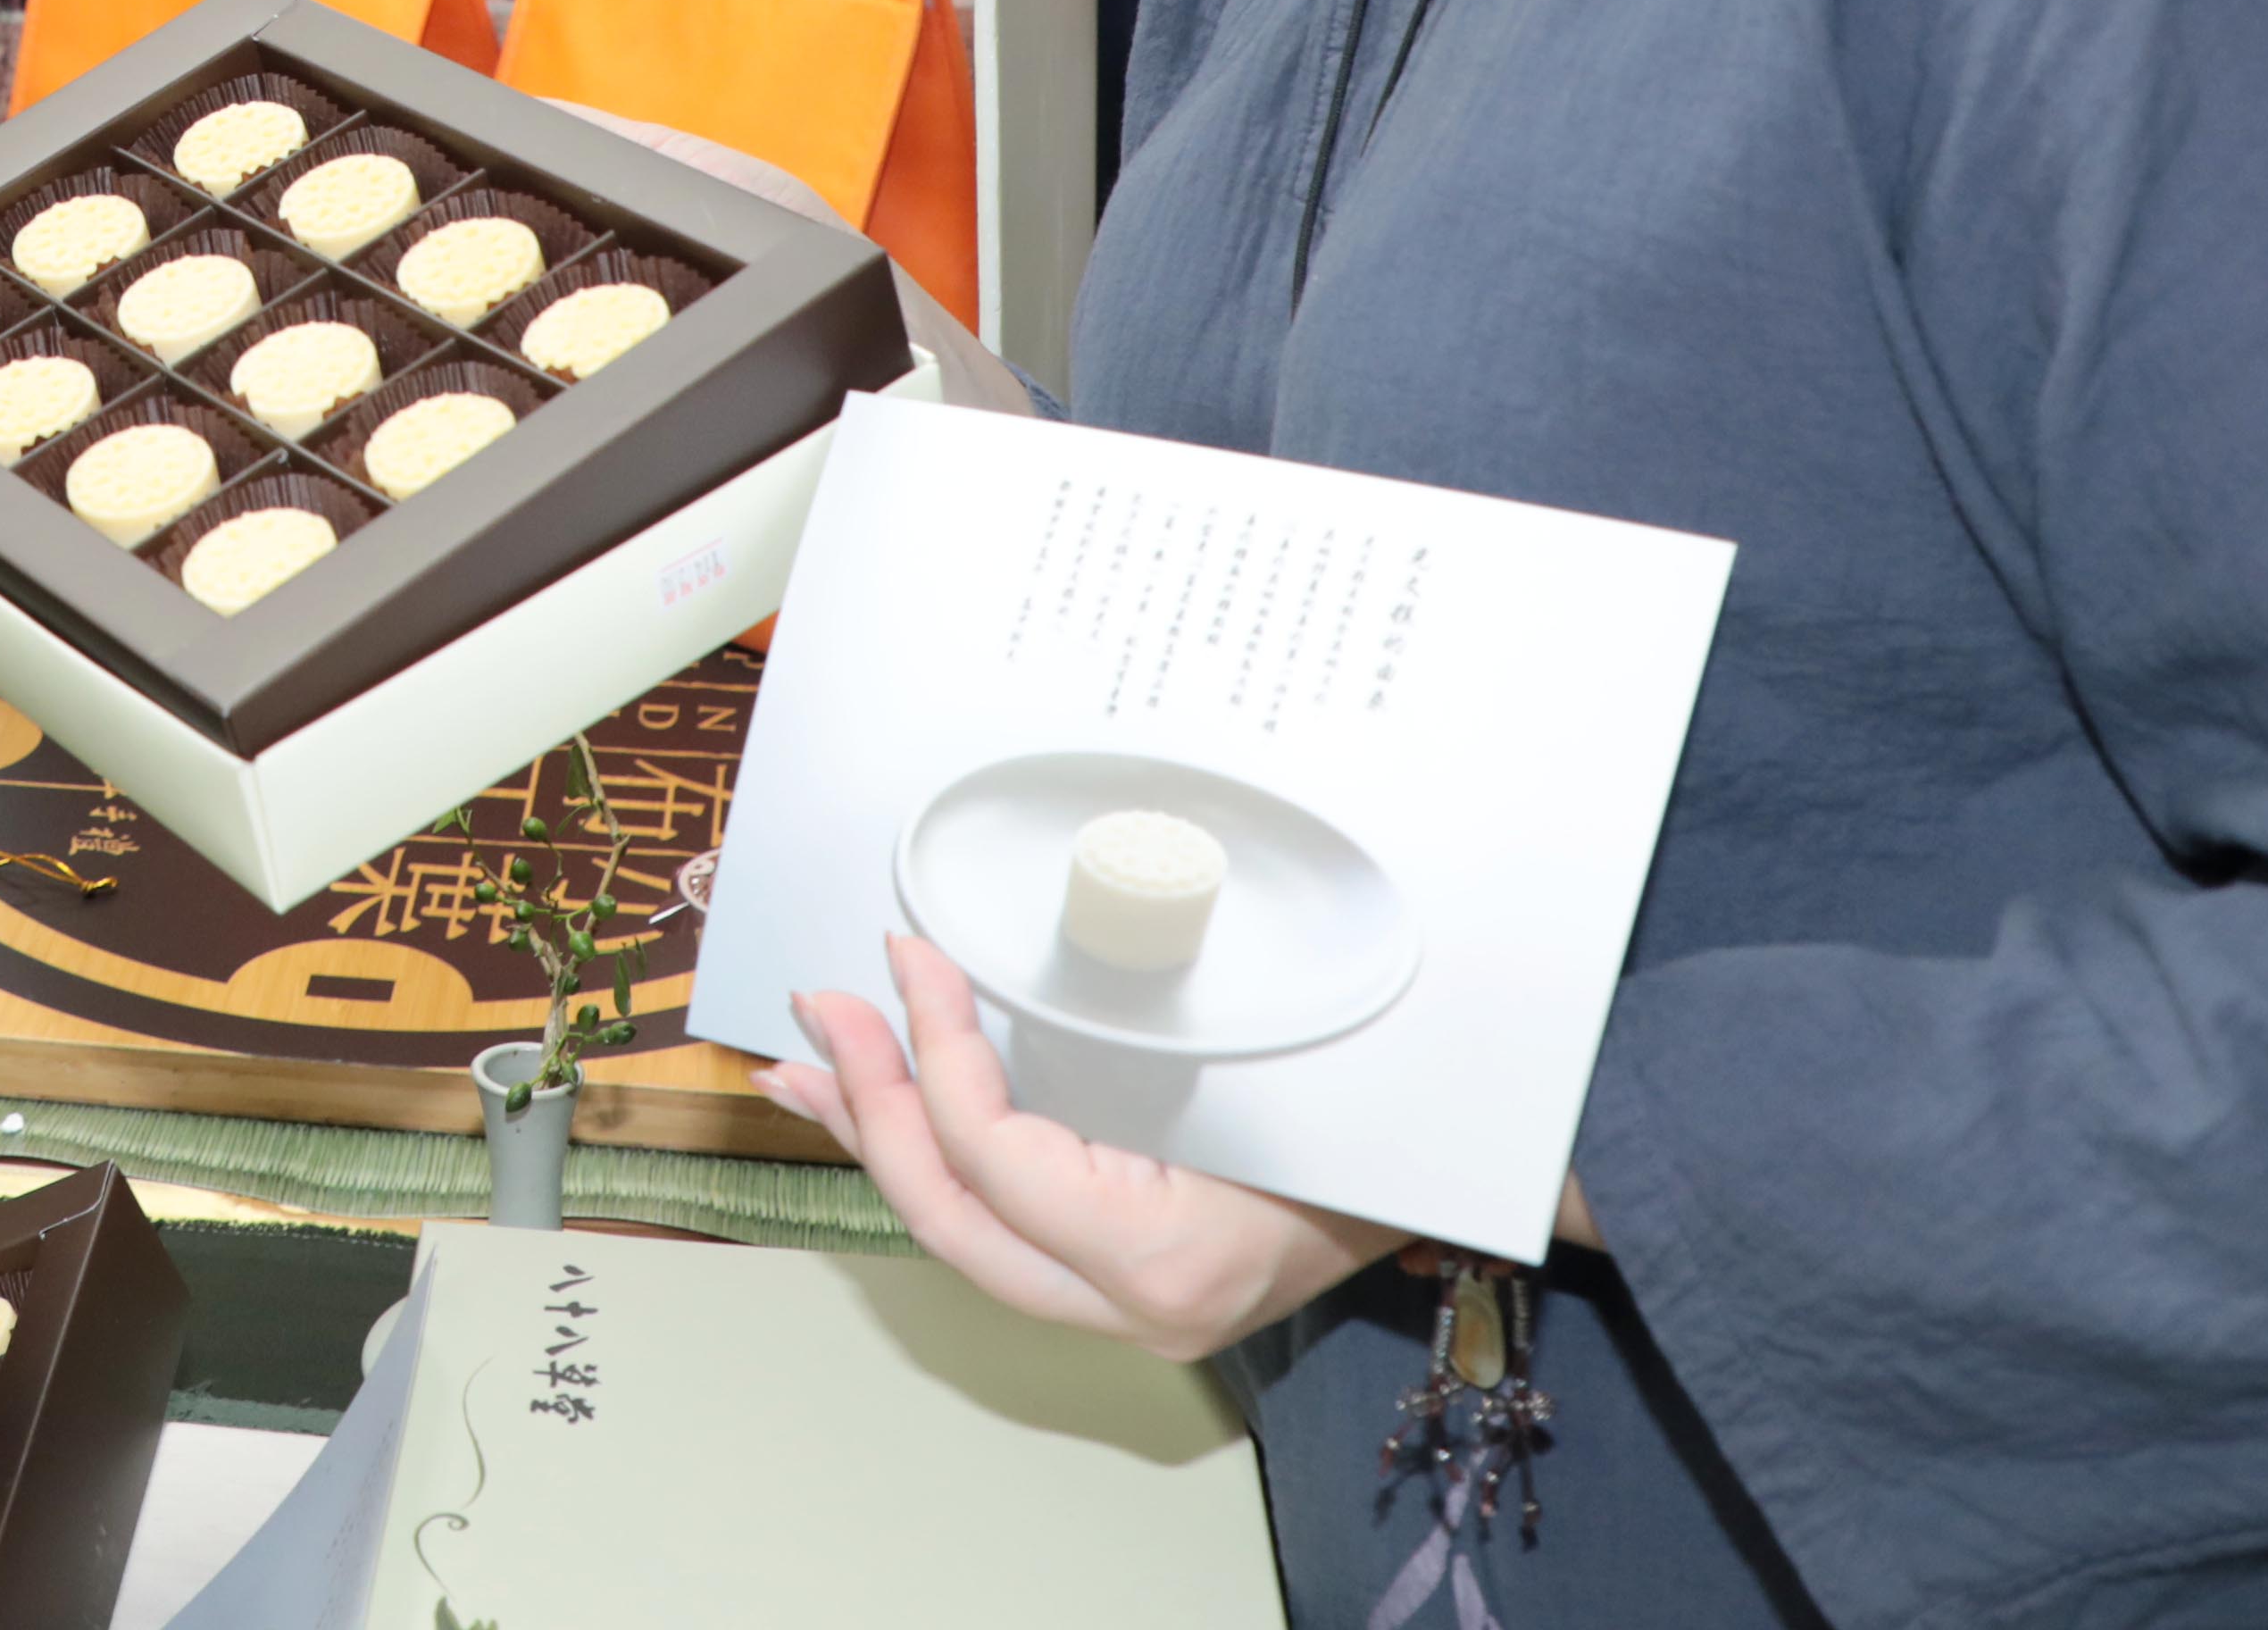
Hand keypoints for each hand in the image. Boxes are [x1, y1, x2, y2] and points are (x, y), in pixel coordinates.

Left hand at [752, 930, 1396, 1359]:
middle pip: (955, 1218)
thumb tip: (970, 952)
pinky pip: (1002, 1235)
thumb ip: (1120, 1028)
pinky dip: (940, 1166)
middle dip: (875, 1107)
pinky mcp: (1123, 1294)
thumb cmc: (1372, 1097)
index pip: (1000, 1158)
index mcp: (1168, 1257)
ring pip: (964, 1239)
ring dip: (883, 1140)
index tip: (905, 954)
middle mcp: (1137, 1310)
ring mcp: (1128, 1315)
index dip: (934, 1048)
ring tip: (808, 1070)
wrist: (1459, 1172)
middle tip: (817, 1013)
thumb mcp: (1253, 1052)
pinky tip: (888, 1116)